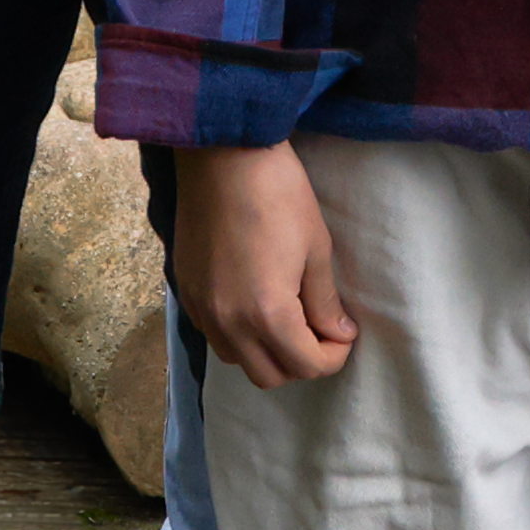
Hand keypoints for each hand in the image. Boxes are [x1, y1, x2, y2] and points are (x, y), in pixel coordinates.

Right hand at [174, 144, 353, 387]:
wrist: (222, 154)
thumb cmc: (278, 193)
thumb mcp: (316, 248)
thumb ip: (325, 301)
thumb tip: (338, 334)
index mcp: (267, 313)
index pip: (306, 365)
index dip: (334, 356)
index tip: (344, 333)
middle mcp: (227, 321)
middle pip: (269, 376)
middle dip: (301, 361)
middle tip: (319, 330)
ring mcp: (201, 308)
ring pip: (237, 359)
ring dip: (266, 351)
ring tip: (287, 316)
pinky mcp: (185, 291)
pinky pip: (213, 333)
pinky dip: (237, 333)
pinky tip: (253, 302)